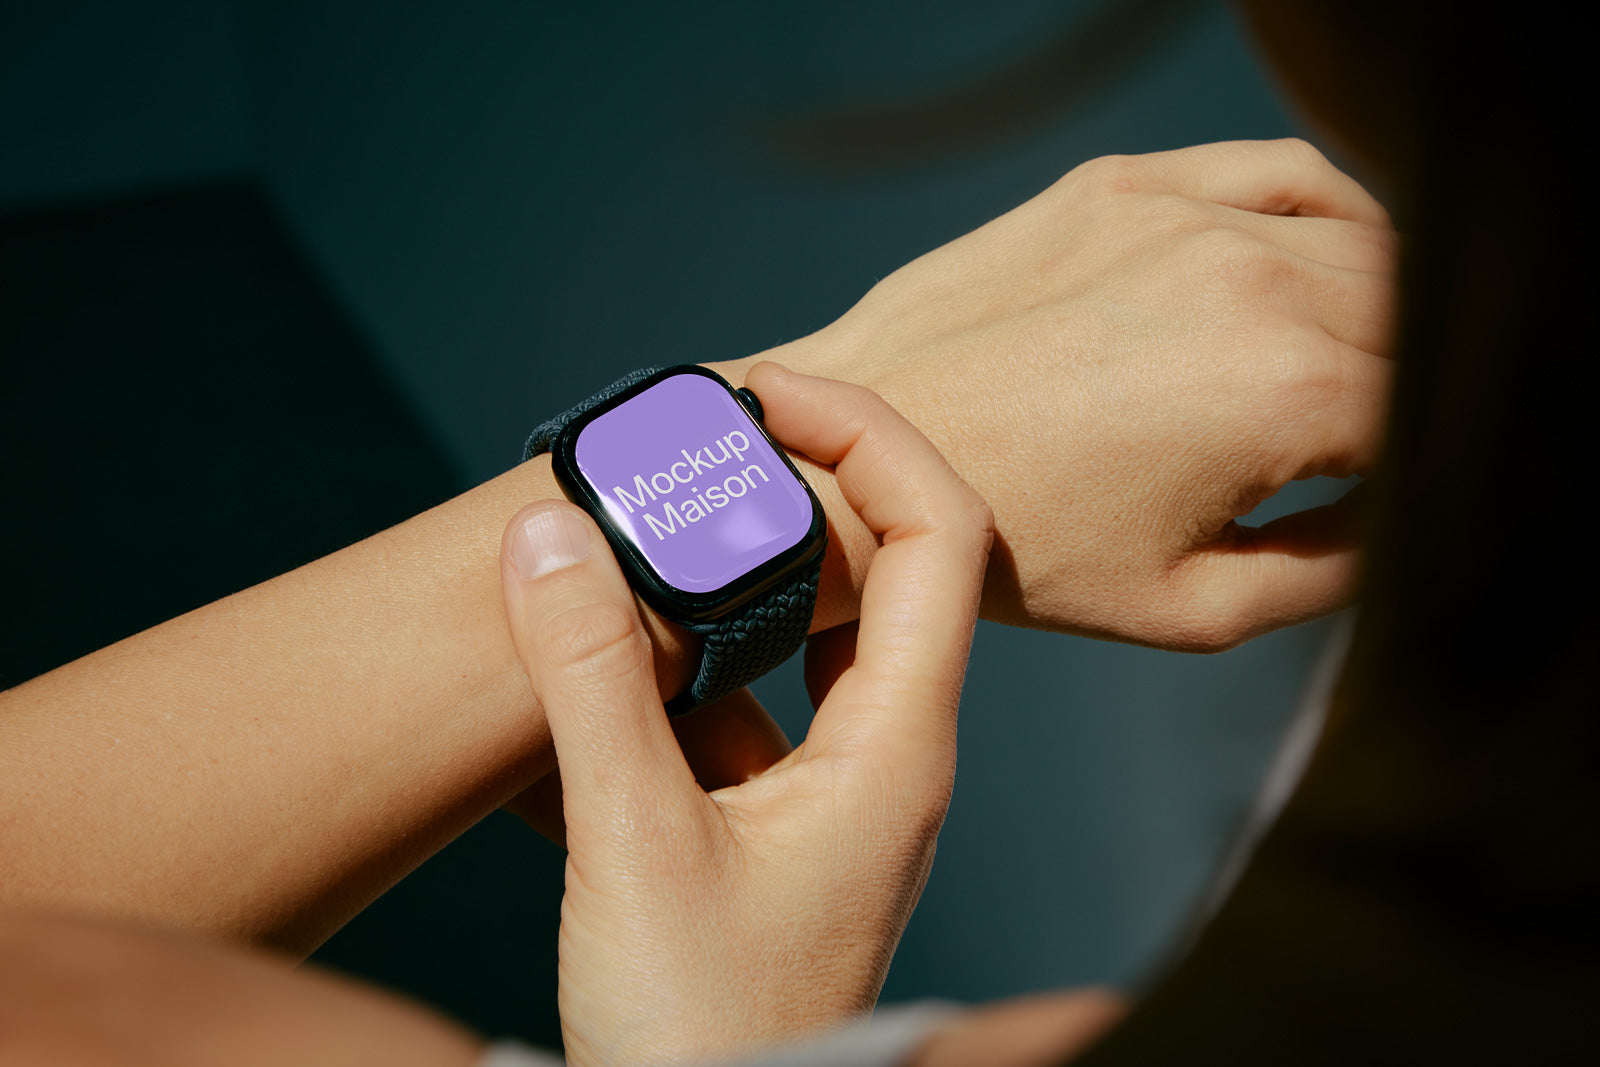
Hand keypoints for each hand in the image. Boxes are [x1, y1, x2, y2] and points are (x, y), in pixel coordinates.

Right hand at [497, 363, 990, 1065]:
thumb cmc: (704, 1027)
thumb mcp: (633, 843)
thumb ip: (589, 682)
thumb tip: (549, 535)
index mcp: (897, 744)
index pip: (940, 531)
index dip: (865, 434)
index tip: (761, 393)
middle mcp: (885, 753)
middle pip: (875, 568)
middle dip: (782, 493)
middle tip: (683, 447)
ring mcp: (833, 791)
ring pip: (794, 641)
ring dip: (713, 588)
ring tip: (620, 551)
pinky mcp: (775, 826)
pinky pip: (734, 714)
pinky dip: (668, 680)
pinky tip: (582, 683)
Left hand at [716, 138, 1395, 650]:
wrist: (869, 458)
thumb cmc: (1018, 547)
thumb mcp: (1189, 606)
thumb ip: (1329, 574)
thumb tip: (1395, 527)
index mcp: (1285, 393)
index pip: (1429, 417)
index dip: (1420, 471)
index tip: (1376, 497)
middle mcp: (1255, 282)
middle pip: (1414, 320)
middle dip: (1403, 390)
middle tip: (1352, 446)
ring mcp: (1186, 216)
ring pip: (1365, 240)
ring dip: (1379, 306)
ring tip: (1336, 368)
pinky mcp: (1126, 184)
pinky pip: (1280, 171)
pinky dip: (1324, 214)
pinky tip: (1306, 265)